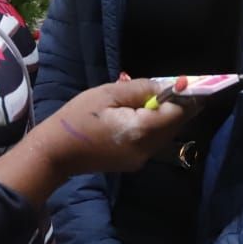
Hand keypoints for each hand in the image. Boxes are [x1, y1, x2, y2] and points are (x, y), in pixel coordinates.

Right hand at [0, 79, 190, 207]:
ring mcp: (141, 159)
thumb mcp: (107, 94)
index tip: (187, 81)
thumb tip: (167, 86)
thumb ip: (140, 89)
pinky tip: (140, 112)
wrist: (56, 153)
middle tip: (177, 85)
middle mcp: (146, 149)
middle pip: (175, 125)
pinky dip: (154, 125)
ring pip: (166, 134)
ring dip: (167, 115)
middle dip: (179, 105)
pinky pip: (153, 140)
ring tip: (155, 96)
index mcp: (140, 131)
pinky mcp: (134, 162)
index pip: (177, 113)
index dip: (185, 96)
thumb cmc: (77, 118)